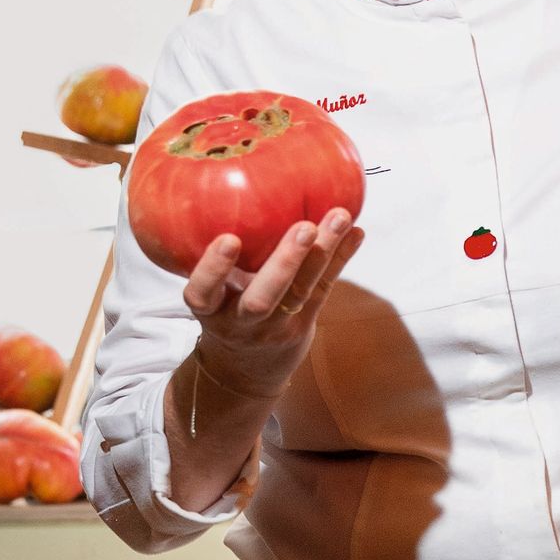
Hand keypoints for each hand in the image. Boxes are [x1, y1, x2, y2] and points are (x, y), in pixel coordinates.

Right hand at [181, 209, 363, 399]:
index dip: (213, 269)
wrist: (245, 371)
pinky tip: (356, 232)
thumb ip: (220, 257)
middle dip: (285, 263)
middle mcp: (241, 321)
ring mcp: (275, 327)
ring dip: (323, 252)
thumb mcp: (211, 291)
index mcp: (210, 309)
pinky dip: (341, 257)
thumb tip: (238, 188)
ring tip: (340, 217)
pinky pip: (324, 288)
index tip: (229, 238)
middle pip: (262, 299)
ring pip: (301, 292)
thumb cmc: (223, 310)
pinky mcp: (304, 323)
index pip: (203, 293)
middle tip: (304, 228)